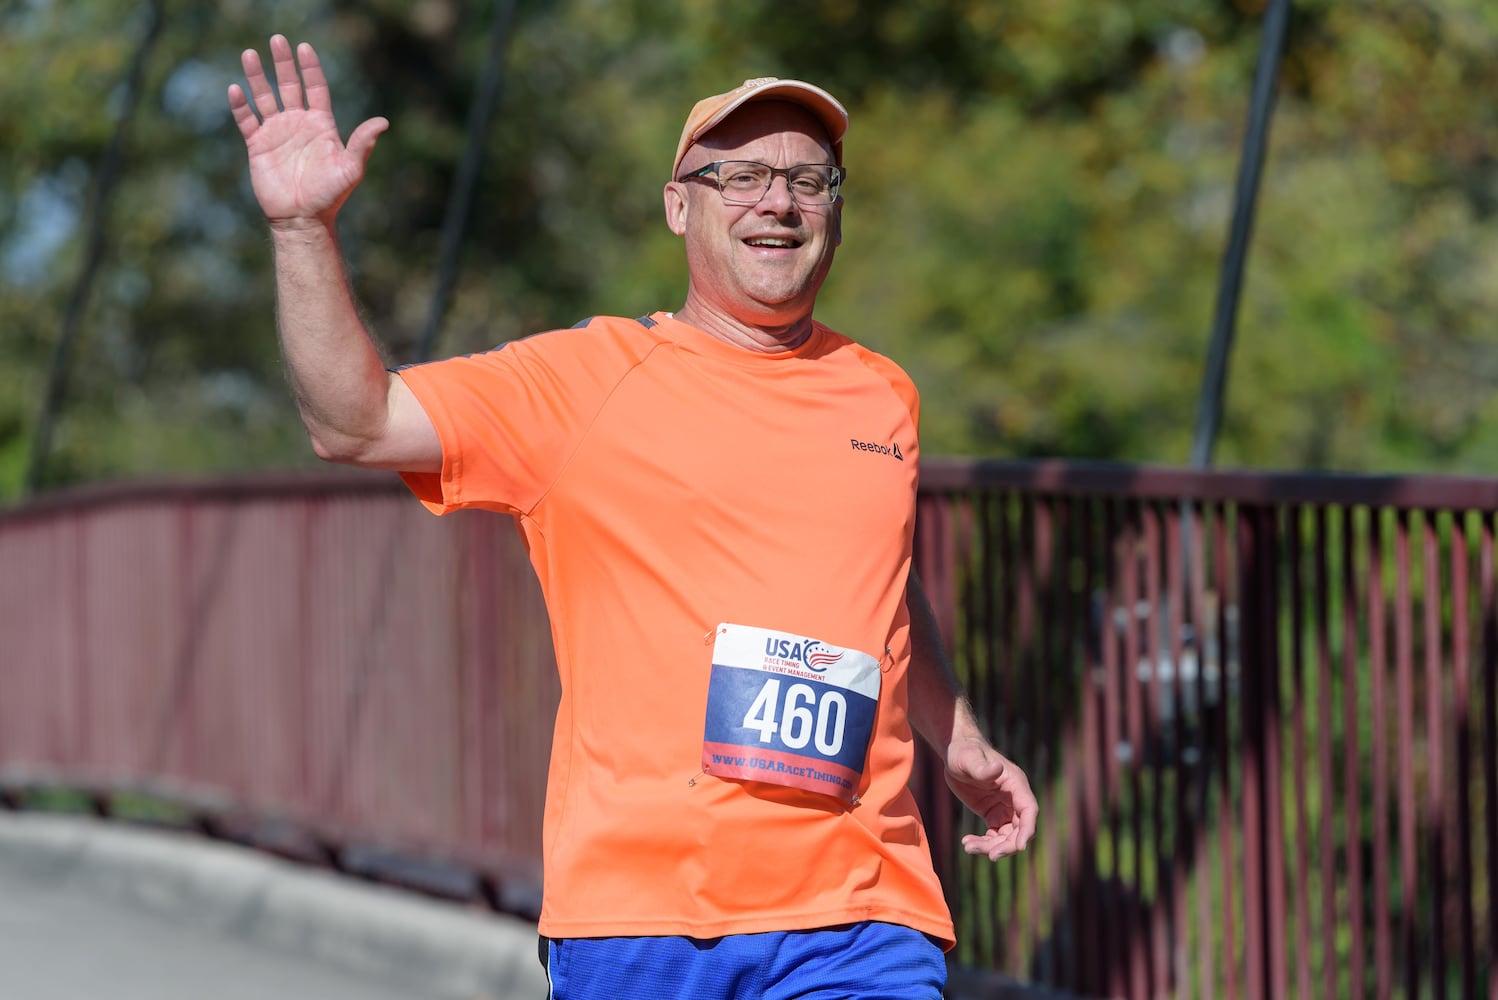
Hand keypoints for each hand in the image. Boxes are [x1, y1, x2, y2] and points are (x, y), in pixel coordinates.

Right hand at [227, 35, 386, 228]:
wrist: (302, 219)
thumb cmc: (330, 195)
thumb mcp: (351, 169)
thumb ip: (362, 143)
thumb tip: (383, 122)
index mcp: (320, 125)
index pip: (315, 88)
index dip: (310, 68)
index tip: (304, 48)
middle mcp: (298, 124)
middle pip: (288, 85)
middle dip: (282, 63)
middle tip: (277, 40)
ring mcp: (277, 133)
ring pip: (264, 97)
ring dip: (256, 76)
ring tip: (250, 54)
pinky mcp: (258, 145)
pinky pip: (246, 120)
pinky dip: (240, 105)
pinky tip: (236, 88)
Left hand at [945, 737, 1037, 860]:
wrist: (955, 752)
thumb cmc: (964, 751)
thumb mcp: (970, 758)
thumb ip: (982, 767)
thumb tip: (996, 769)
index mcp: (1016, 784)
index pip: (1029, 811)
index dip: (1027, 830)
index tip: (1020, 847)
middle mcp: (1014, 799)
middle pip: (1019, 830)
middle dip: (1008, 845)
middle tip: (990, 856)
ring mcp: (1004, 808)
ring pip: (1006, 837)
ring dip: (991, 847)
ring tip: (968, 846)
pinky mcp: (992, 814)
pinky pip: (994, 836)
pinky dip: (983, 843)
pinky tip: (967, 843)